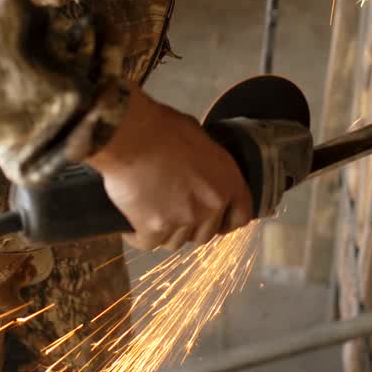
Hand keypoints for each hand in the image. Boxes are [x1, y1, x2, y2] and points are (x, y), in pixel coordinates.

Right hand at [82, 87, 253, 249]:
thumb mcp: (197, 137)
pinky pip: (147, 243)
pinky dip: (137, 236)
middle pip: (205, 234)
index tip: (215, 221)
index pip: (241, 216)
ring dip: (164, 232)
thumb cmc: (160, 128)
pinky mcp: (155, 229)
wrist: (129, 137)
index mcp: (227, 180)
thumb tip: (197, 167)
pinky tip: (130, 225)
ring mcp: (184, 220)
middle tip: (172, 212)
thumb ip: (205, 162)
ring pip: (176, 242)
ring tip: (148, 214)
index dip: (226, 221)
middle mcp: (211, 205)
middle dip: (190, 227)